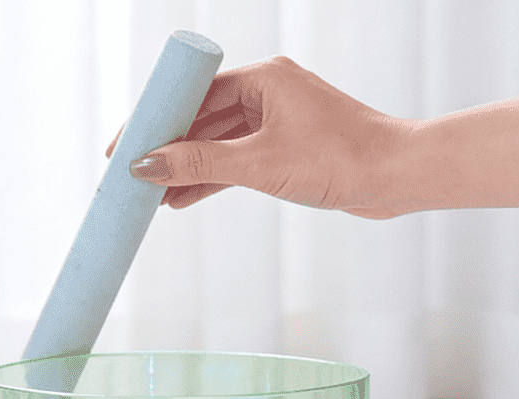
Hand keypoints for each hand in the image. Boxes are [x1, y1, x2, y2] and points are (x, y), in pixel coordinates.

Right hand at [106, 55, 415, 218]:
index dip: (154, 120)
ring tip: (152, 196)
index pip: (191, 95)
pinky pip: (237, 162)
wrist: (395, 177)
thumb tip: (147, 165)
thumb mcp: (260, 163)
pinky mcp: (286, 149)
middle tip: (131, 175)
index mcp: (262, 80)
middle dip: (167, 149)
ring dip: (187, 169)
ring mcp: (277, 122)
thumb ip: (200, 163)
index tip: (124, 144)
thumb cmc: (340, 159)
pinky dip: (212, 180)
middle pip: (201, 120)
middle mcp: (267, 94)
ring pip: (218, 145)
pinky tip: (184, 198)